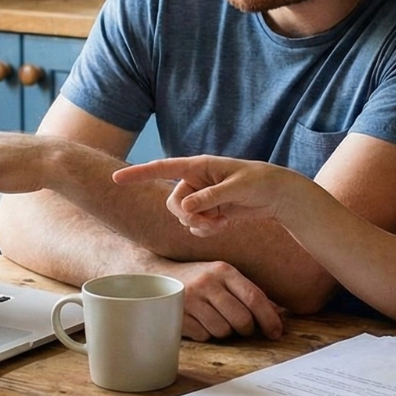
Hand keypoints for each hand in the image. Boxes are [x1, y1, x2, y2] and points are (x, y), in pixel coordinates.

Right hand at [113, 156, 308, 235]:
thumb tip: (185, 207)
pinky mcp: (209, 211)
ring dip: (199, 224)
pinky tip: (225, 224)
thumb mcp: (237, 188)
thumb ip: (210, 197)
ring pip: (183, 217)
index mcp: (198, 166)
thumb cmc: (261, 182)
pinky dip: (207, 229)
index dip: (138, 174)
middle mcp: (196, 181)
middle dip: (186, 216)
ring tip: (221, 221)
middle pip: (172, 203)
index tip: (116, 179)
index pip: (163, 168)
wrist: (279, 195)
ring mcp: (202, 197)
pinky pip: (196, 226)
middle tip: (206, 222)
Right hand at [158, 258, 284, 340]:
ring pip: (223, 331)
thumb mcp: (224, 278)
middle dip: (246, 329)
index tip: (276, 333)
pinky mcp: (177, 314)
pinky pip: (204, 336)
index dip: (269, 319)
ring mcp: (190, 299)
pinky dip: (206, 334)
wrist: (159, 276)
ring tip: (216, 320)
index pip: (254, 297)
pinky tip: (200, 322)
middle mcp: (207, 282)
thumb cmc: (200, 279)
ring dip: (224, 332)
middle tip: (242, 327)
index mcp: (224, 270)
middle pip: (241, 319)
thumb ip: (249, 293)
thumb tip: (277, 313)